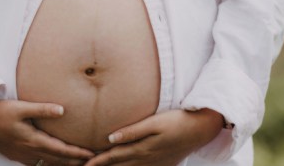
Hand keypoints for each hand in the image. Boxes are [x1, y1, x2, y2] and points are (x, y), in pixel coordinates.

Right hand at [0, 100, 94, 165]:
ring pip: (51, 164)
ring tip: (80, 163)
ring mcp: (26, 156)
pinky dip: (53, 163)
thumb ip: (42, 109)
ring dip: (66, 164)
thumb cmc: (0, 113)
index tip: (94, 154)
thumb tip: (62, 110)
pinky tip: (57, 161)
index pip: (62, 150)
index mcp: (34, 140)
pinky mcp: (20, 156)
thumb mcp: (20, 108)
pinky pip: (41, 163)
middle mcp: (32, 151)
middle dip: (77, 161)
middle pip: (59, 160)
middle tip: (94, 161)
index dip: (79, 153)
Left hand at [83, 108, 222, 165]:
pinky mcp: (161, 163)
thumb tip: (110, 138)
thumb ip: (131, 131)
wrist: (201, 130)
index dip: (96, 161)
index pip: (112, 156)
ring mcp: (154, 163)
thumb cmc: (177, 121)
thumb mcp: (154, 123)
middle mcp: (146, 159)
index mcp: (141, 149)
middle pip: (118, 165)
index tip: (82, 164)